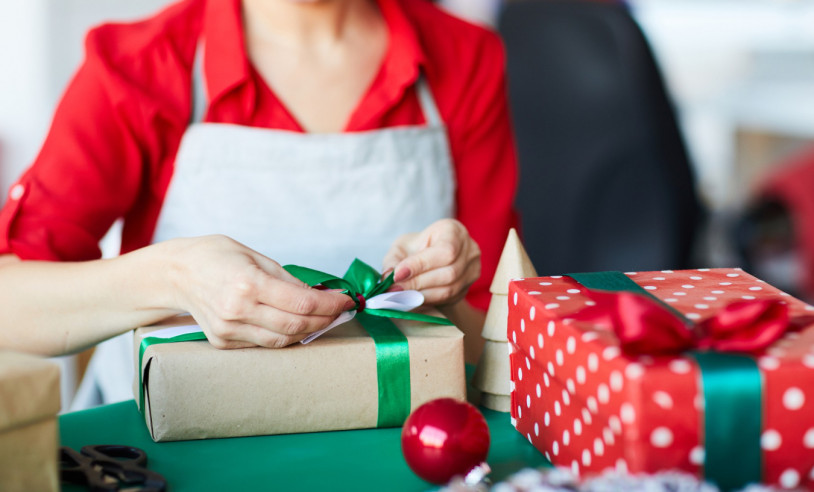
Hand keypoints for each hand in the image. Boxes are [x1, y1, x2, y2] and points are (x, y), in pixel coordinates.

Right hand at [164, 235, 353, 348]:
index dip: (330, 305)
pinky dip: (283, 336)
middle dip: (325, 320)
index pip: (302, 304)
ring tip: (322, 319)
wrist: (176, 273)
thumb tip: (319, 295)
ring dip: (308, 331)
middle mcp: (238, 310)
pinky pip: (263, 344)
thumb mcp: (256, 256)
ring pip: (282, 340)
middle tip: (339, 312)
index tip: (346, 301)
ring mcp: (229, 329)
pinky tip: (294, 325)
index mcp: (248, 283)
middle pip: (296, 326)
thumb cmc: (216, 256)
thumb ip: (288, 279)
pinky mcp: (223, 341)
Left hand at [382, 219, 480, 306]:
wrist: (431, 258)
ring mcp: (473, 270)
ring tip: (400, 296)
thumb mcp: (402, 247)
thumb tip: (388, 277)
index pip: (444, 251)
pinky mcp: (468, 288)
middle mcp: (470, 250)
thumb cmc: (416, 248)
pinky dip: (428, 301)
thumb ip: (393, 260)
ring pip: (450, 289)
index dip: (421, 265)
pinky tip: (413, 300)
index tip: (397, 275)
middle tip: (395, 289)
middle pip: (449, 273)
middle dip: (419, 283)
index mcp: (454, 231)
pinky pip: (450, 299)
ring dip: (422, 295)